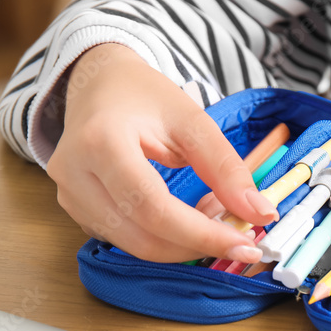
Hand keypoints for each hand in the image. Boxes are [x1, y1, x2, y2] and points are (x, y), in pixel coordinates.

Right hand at [46, 43, 277, 262]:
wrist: (98, 84)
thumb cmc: (144, 97)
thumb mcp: (192, 120)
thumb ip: (226, 168)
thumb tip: (261, 213)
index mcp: (101, 142)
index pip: (154, 207)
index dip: (202, 234)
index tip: (246, 246)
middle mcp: (74, 175)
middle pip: (141, 236)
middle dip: (196, 246)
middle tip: (240, 242)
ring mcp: (69, 196)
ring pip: (133, 245)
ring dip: (182, 245)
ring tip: (215, 223)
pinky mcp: (75, 211)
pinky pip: (124, 240)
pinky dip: (162, 239)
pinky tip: (187, 222)